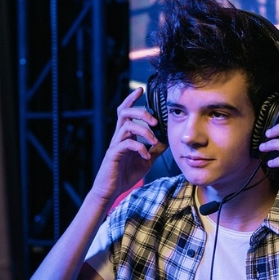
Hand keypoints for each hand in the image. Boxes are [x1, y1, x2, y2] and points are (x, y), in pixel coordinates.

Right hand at [91, 87, 166, 203]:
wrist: (111, 190)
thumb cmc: (125, 174)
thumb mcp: (146, 160)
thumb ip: (155, 149)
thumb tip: (167, 140)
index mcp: (125, 135)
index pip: (126, 111)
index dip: (131, 99)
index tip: (141, 89)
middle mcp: (119, 136)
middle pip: (125, 113)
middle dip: (141, 112)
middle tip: (154, 121)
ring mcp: (115, 145)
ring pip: (127, 126)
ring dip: (143, 131)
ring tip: (153, 141)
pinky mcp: (114, 155)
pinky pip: (126, 144)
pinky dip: (139, 147)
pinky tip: (146, 155)